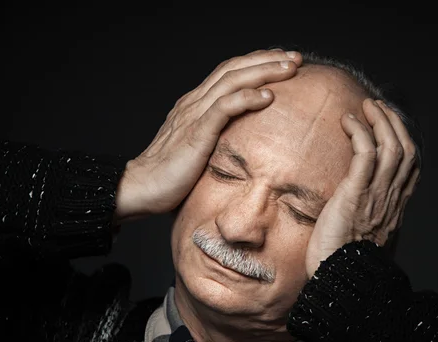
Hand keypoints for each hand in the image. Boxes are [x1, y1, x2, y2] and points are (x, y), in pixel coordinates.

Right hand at [114, 49, 301, 223]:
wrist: (141, 188)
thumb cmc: (170, 175)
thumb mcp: (198, 149)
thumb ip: (216, 138)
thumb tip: (241, 143)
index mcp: (195, 104)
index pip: (229, 73)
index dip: (256, 63)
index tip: (283, 62)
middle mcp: (194, 102)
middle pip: (234, 68)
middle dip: (267, 59)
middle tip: (296, 57)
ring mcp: (194, 115)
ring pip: (232, 81)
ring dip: (264, 72)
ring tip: (290, 69)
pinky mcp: (196, 132)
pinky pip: (224, 108)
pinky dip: (247, 98)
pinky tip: (268, 97)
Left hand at [305, 99, 419, 277]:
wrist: (341, 281)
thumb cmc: (344, 263)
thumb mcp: (364, 236)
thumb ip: (367, 218)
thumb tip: (357, 211)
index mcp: (396, 207)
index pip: (412, 166)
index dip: (405, 140)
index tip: (390, 125)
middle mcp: (392, 198)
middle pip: (406, 149)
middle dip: (394, 123)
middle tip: (377, 107)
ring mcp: (377, 195)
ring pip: (391, 146)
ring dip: (380, 120)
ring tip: (366, 106)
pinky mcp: (356, 194)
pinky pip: (365, 154)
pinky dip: (360, 132)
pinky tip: (348, 121)